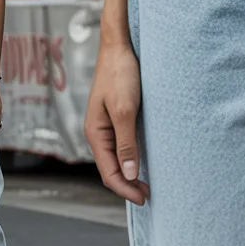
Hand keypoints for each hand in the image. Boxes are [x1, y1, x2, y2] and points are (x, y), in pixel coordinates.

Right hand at [84, 44, 149, 204]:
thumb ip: (126, 143)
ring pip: (116, 159)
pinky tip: (142, 163)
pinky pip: (121, 147)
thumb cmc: (120, 74)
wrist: (119, 48)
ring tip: (147, 185)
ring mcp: (107, 126)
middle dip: (127, 186)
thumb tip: (130, 174)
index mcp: (95, 133)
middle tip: (149, 196)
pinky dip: (131, 159)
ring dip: (130, 174)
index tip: (144, 198)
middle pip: (110, 169)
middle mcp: (98, 133)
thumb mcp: (125, 110)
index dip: (125, 189)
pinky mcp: (117, 118)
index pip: (108, 172)